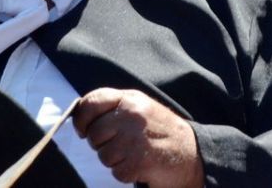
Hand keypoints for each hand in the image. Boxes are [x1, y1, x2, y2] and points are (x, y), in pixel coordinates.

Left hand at [74, 88, 202, 187]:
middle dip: (101, 144)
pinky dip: (125, 173)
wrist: (192, 153)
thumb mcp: (140, 108)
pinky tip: (140, 165)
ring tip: (133, 154)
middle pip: (94, 133)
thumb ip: (114, 107)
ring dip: (114, 160)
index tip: (83, 130)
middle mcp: (132, 115)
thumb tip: (79, 115)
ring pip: (103, 154)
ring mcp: (136, 138)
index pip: (92, 102)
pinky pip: (116, 171)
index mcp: (130, 99)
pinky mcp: (139, 161)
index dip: (82, 118)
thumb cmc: (160, 131)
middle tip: (119, 145)